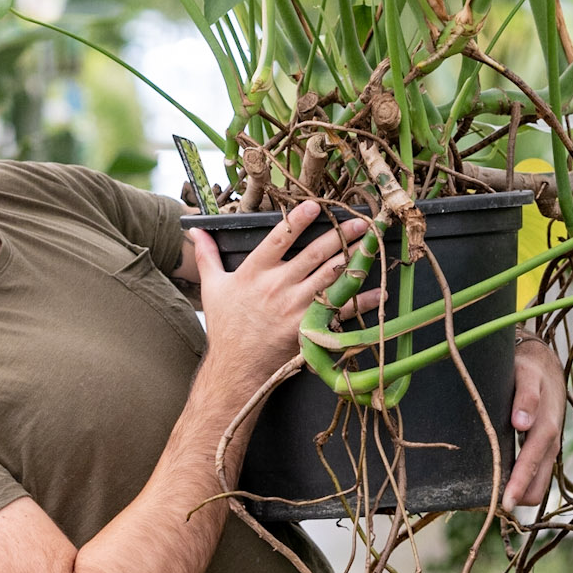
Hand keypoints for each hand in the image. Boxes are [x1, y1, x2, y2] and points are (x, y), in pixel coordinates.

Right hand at [189, 203, 380, 389]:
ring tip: (371, 244)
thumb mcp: (213, 288)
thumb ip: (208, 255)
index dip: (297, 220)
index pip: (278, 238)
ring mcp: (295, 308)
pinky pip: (338, 311)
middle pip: (313, 255)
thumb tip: (195, 230)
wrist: (236, 368)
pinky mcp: (308, 328)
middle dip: (339, 235)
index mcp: (255, 272)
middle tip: (360, 221)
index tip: (315, 205)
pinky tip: (377, 291)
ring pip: (329, 278)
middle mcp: (277, 287)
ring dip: (352, 260)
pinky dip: (359, 301)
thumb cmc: (226, 326)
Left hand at [502, 338, 565, 514]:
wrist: (545, 366)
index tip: (504, 504)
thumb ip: (526, 397)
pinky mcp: (544, 451)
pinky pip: (536, 476)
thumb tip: (522, 423)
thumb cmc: (530, 370)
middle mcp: (551, 443)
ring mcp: (549, 450)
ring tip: (494, 501)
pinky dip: (522, 485)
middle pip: (538, 485)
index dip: (518, 484)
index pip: (532, 464)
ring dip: (520, 494)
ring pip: (538, 484)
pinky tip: (503, 486)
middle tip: (491, 507)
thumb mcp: (527, 375)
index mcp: (547, 428)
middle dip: (518, 498)